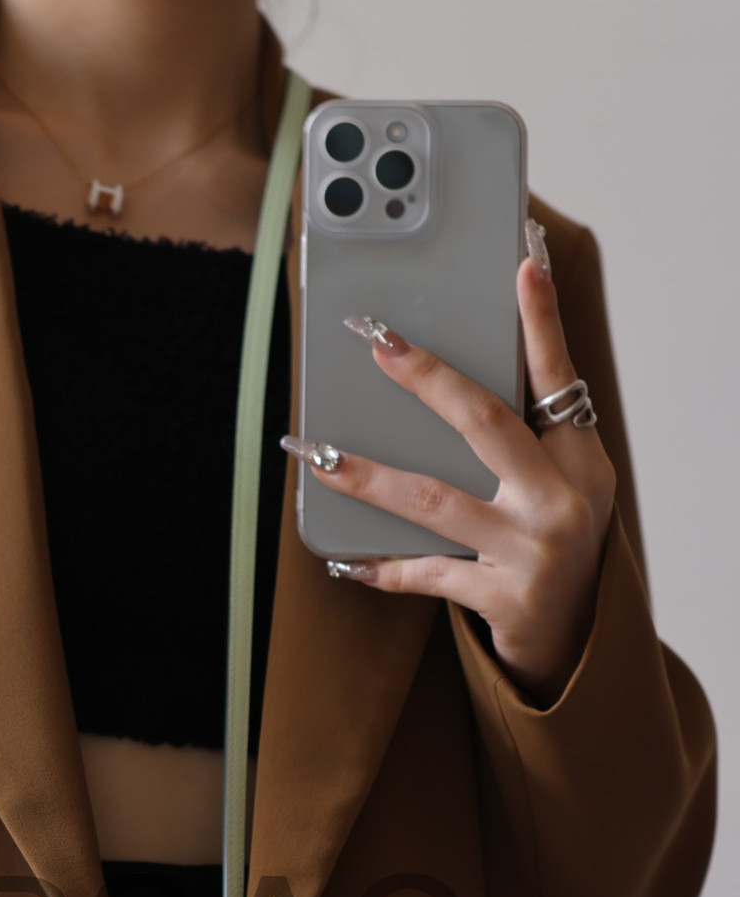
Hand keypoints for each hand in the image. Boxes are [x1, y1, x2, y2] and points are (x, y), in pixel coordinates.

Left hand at [283, 220, 617, 707]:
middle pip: (485, 424)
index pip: (554, 375)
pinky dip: (381, 568)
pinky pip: (425, 576)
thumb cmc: (553, 535)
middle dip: (427, 379)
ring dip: (369, 475)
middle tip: (376, 342)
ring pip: (434, 502)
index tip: (521, 264)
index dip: (540, 319)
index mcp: (577, 457)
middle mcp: (558, 499)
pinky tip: (342, 560)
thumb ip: (528, 420)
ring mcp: (530, 551)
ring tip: (319, 455)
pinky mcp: (500, 598)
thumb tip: (481, 351)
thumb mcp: (563, 473)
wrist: (574, 632)